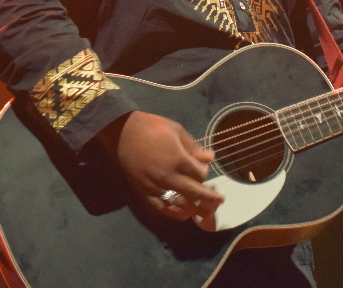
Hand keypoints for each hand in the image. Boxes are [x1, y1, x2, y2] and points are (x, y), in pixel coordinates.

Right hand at [99, 111, 223, 221]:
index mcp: (178, 159)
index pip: (200, 174)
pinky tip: (182, 215)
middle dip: (209, 198)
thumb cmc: (152, 127)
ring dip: (195, 209)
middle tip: (220, 201)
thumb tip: (210, 158)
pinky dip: (173, 213)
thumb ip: (194, 147)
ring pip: (180, 203)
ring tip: (206, 213)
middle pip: (195, 193)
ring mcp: (155, 186)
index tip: (203, 167)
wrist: (123, 132)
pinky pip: (161, 207)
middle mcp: (168, 176)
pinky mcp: (144, 191)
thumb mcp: (176, 130)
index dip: (205, 172)